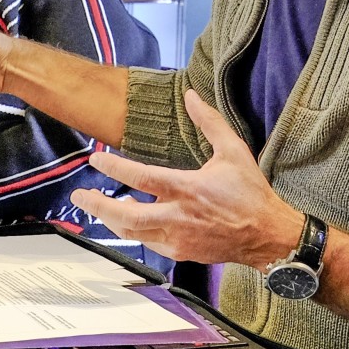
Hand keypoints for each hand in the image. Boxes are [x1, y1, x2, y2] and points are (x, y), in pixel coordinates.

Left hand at [67, 90, 300, 266]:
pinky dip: (133, 231)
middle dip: (97, 205)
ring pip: (132, 233)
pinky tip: (130, 219)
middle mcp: (179, 216)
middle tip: (80, 196)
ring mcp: (178, 238)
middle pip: (126, 215)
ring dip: (110, 219)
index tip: (96, 159)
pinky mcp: (181, 253)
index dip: (115, 167)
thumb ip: (210, 122)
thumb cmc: (251, 194)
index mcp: (188, 189)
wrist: (268, 236)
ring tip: (100, 206)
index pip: (142, 178)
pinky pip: (147, 243)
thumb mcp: (234, 151)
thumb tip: (192, 96)